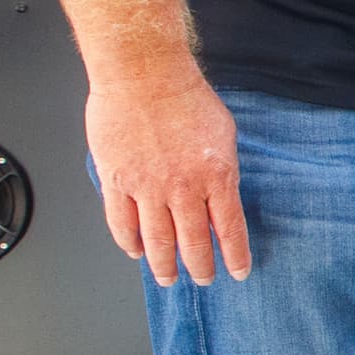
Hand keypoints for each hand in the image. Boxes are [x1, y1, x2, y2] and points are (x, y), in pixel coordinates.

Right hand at [86, 64, 250, 285]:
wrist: (144, 75)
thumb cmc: (186, 97)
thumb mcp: (224, 135)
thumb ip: (223, 171)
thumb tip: (221, 199)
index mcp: (216, 176)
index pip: (230, 229)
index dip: (234, 256)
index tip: (237, 272)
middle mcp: (183, 188)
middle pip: (193, 242)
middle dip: (200, 267)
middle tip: (203, 279)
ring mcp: (147, 187)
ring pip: (156, 241)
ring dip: (164, 265)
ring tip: (168, 278)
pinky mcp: (117, 180)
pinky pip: (121, 223)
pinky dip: (129, 243)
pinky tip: (136, 252)